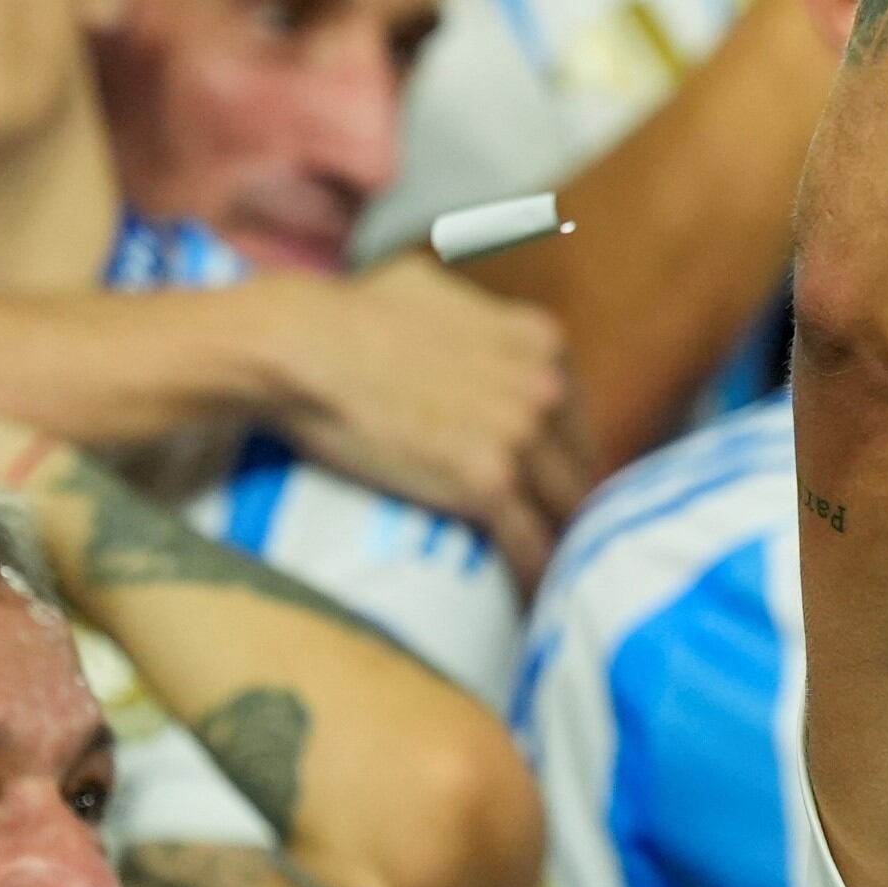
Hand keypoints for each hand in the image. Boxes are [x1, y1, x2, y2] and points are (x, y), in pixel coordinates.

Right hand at [275, 256, 587, 581]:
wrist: (307, 349)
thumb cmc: (354, 313)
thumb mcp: (437, 290)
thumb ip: (474, 314)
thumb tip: (475, 326)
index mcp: (542, 342)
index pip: (577, 417)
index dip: (565, 456)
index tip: (552, 485)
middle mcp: (546, 389)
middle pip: (580, 465)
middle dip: (568, 501)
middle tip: (553, 536)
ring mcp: (521, 439)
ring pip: (565, 509)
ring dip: (560, 543)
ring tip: (555, 576)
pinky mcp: (487, 485)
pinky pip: (530, 544)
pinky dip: (535, 573)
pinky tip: (533, 597)